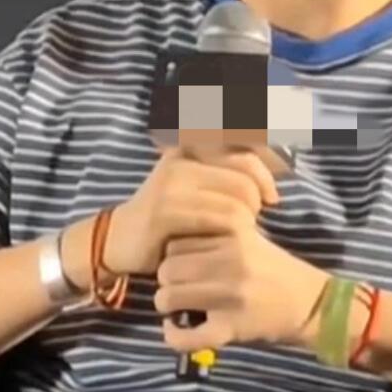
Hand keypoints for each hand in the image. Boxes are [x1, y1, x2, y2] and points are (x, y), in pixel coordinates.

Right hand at [105, 147, 279, 277]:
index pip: (246, 154)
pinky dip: (231, 234)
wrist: (118, 242)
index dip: (267, 177)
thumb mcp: (194, 188)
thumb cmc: (165, 220)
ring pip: (236, 201)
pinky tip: (225, 243)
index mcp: (190, 149)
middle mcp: (181, 160)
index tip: (272, 199)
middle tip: (250, 222)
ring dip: (245, 223)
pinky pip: (218, 219)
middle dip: (256, 203)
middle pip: (245, 179)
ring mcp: (172, 184)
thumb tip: (273, 171)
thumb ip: (225, 175)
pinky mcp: (165, 211)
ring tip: (237, 234)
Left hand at [154, 222, 329, 351]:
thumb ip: (214, 235)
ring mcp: (230, 296)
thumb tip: (168, 243)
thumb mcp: (250, 239)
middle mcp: (230, 263)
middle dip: (167, 281)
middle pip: (167, 269)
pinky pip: (187, 336)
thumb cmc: (276, 270)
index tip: (183, 266)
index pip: (175, 242)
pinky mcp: (232, 327)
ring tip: (179, 308)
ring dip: (168, 306)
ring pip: (169, 298)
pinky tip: (176, 331)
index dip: (173, 255)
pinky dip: (174, 337)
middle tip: (179, 288)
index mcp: (233, 236)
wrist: (312, 304)